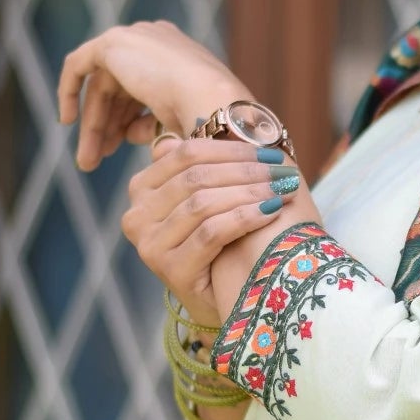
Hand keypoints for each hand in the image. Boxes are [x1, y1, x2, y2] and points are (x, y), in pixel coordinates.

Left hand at [57, 19, 246, 169]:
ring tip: (88, 160)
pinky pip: (79, 65)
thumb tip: (130, 134)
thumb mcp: (180, 123)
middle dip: (107, 126)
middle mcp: (156, 41)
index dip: (129, 119)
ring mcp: (134, 38)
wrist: (211, 101)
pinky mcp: (113, 43)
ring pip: (101, 85)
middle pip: (119, 87)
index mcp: (178, 55)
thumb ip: (152, 124)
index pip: (143, 87)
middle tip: (96, 160)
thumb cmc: (208, 120)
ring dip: (93, 124)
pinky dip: (69, 91)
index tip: (124, 145)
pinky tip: (67, 121)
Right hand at [120, 135, 301, 324]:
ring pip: (202, 202)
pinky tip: (272, 211)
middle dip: (245, 170)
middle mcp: (136, 215)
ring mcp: (148, 244)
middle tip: (283, 169)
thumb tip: (207, 116)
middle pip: (195, 176)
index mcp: (143, 190)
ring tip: (283, 189)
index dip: (232, 148)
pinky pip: (211, 231)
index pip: (186, 153)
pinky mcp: (168, 269)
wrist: (237, 303)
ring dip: (250, 191)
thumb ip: (210, 161)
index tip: (271, 149)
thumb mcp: (219, 198)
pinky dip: (246, 216)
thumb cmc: (232, 245)